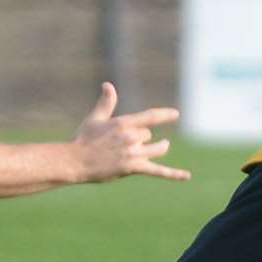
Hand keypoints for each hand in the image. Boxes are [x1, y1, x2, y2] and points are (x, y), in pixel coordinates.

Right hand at [72, 83, 189, 182]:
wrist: (74, 161)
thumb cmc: (82, 140)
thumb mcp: (95, 119)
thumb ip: (106, 103)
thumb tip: (108, 85)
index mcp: (123, 123)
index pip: (150, 116)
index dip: (165, 115)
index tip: (176, 114)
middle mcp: (131, 136)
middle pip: (149, 137)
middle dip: (143, 140)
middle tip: (129, 145)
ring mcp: (133, 153)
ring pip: (157, 149)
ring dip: (159, 148)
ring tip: (162, 146)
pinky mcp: (132, 168)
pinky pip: (158, 171)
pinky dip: (173, 174)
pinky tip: (187, 176)